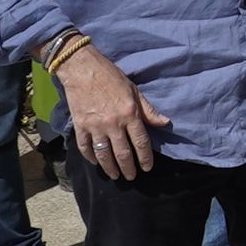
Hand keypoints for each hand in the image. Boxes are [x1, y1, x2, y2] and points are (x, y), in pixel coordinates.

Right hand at [60, 45, 166, 180]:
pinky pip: (85, 147)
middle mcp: (114, 123)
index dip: (145, 157)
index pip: (141, 142)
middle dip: (129, 168)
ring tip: (115, 175)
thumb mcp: (134, 90)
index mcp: (130, 114)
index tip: (147, 167)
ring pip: (104, 154)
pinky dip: (90, 157)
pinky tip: (96, 162)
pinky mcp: (80, 126)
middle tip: (132, 177)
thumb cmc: (111, 77)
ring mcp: (95, 126)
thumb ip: (148, 110)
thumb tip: (165, 123)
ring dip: (110, 168)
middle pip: (123, 153)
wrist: (82, 69)